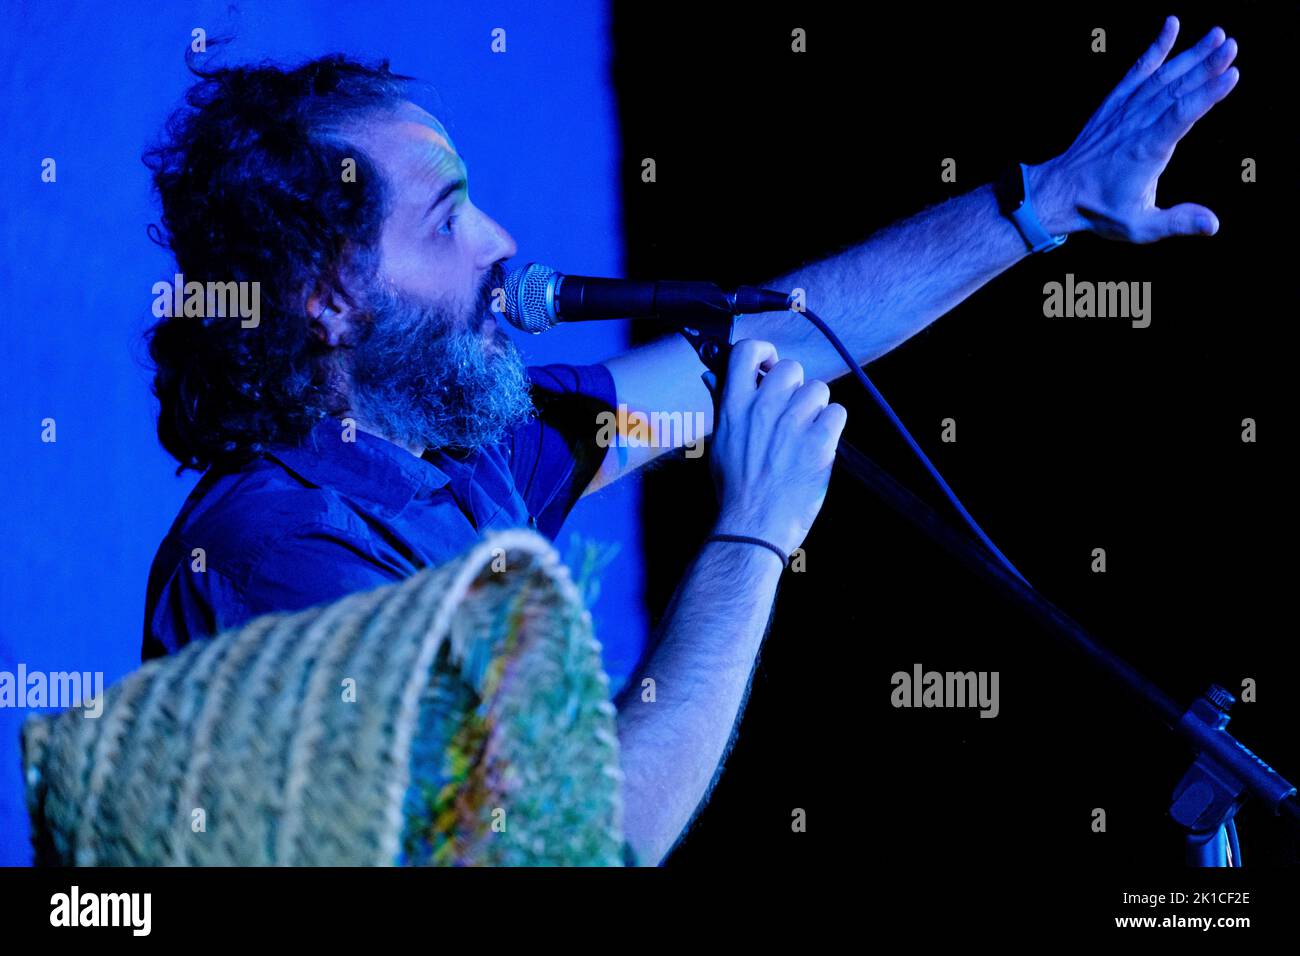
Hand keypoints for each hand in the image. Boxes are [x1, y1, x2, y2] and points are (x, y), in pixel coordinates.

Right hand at [708, 339, 847, 555]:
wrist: (752, 526)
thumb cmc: (734, 489)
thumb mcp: (719, 442)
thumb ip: (722, 404)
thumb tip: (713, 375)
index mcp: (734, 407)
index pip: (747, 352)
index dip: (764, 352)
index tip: (768, 368)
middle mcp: (762, 409)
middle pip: (791, 368)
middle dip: (795, 386)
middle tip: (792, 410)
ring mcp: (791, 425)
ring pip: (818, 389)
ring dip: (816, 408)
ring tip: (806, 432)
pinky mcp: (818, 443)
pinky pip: (837, 412)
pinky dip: (832, 427)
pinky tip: (819, 444)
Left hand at [1028, 16, 1238, 243]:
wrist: (1058, 193)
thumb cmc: (1100, 211)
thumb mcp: (1139, 226)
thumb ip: (1177, 222)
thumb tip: (1213, 225)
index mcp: (1145, 151)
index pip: (1179, 117)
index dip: (1206, 95)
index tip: (1231, 75)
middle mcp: (1135, 126)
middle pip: (1174, 90)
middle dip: (1204, 66)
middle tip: (1232, 46)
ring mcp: (1123, 112)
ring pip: (1160, 78)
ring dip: (1190, 55)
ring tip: (1218, 36)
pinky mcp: (1114, 104)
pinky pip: (1136, 72)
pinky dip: (1153, 49)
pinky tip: (1171, 26)